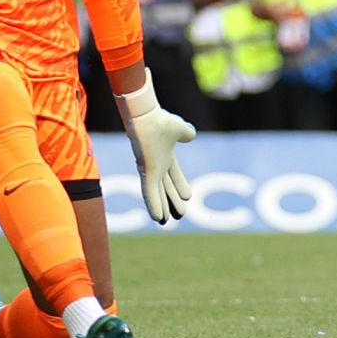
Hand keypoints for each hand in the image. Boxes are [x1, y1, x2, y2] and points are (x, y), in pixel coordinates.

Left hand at [113, 69, 194, 223]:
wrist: (146, 115)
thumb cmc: (161, 120)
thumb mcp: (179, 128)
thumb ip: (186, 132)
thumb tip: (191, 134)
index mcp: (165, 156)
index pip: (174, 175)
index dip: (180, 186)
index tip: (188, 197)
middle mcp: (156, 165)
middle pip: (165, 187)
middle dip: (172, 201)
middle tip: (178, 215)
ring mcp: (150, 170)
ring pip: (157, 193)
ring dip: (163, 207)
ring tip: (166, 222)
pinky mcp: (146, 172)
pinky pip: (150, 193)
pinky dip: (155, 206)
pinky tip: (159, 218)